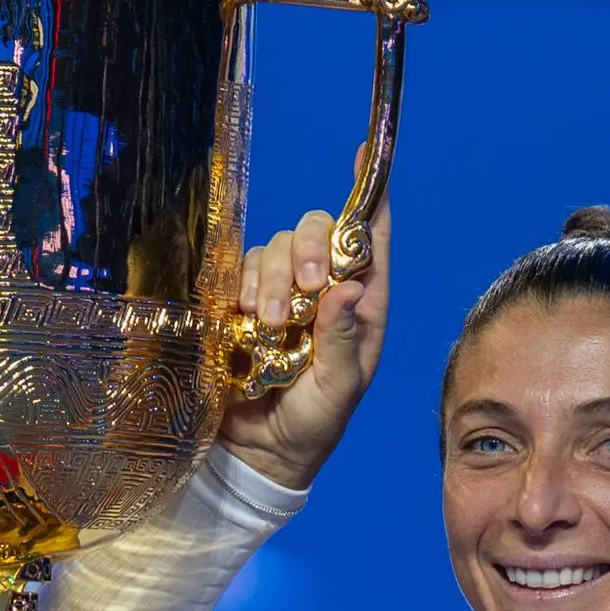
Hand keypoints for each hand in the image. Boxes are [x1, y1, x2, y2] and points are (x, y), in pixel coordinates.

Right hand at [218, 206, 390, 491]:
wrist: (257, 454)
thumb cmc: (312, 425)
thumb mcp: (338, 390)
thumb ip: (342, 341)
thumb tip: (349, 289)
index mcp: (360, 305)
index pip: (370, 239)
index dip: (369, 195)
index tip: (362, 156)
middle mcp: (322, 290)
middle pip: (317, 230)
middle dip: (310, 249)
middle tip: (305, 290)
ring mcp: (280, 294)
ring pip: (275, 247)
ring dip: (272, 280)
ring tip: (268, 326)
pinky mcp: (240, 303)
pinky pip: (240, 269)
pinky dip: (242, 286)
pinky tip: (243, 316)